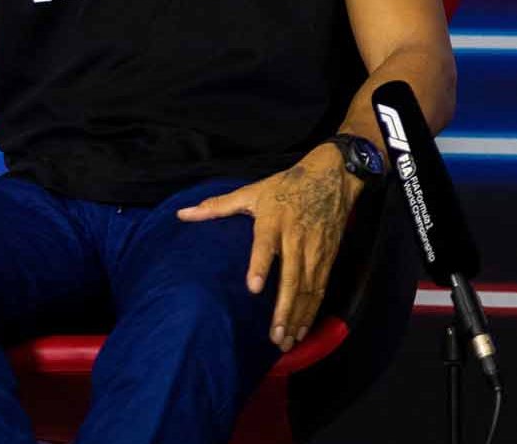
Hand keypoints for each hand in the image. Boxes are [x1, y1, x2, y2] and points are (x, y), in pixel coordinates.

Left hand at [177, 144, 363, 350]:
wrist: (333, 176)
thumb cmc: (287, 185)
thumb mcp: (253, 191)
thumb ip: (218, 206)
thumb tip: (182, 214)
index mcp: (274, 221)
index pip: (266, 245)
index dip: (261, 265)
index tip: (253, 288)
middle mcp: (296, 238)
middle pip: (291, 277)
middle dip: (283, 309)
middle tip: (273, 335)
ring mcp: (314, 250)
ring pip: (308, 289)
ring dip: (298, 316)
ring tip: (285, 341)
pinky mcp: (327, 257)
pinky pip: (320, 288)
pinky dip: (312, 310)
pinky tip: (302, 330)